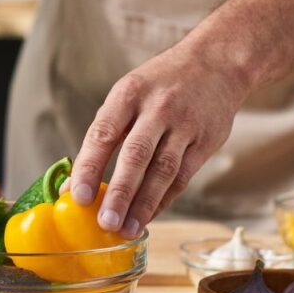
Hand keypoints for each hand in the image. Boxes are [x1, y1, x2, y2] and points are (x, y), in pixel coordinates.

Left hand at [69, 41, 249, 238]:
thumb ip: (104, 133)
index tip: (76, 196)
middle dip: (119, 192)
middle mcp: (158, 109)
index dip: (89, 167)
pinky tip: (148, 217)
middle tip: (105, 222)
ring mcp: (185, 126)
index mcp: (129, 94)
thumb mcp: (128, 93)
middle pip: (136, 156)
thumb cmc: (160, 84)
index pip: (104, 133)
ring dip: (143, 205)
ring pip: (162, 171)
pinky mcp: (206, 142)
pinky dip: (163, 200)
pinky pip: (182, 177)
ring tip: (126, 229)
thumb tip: (76, 182)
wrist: (217, 63)